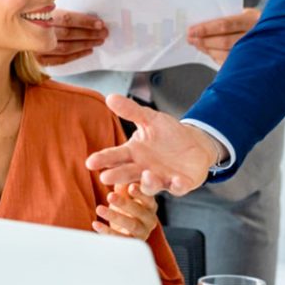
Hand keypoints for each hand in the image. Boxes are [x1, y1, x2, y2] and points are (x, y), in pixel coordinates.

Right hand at [36, 9, 107, 65]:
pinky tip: (88, 50)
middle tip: (104, 32)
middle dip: (89, 33)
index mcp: (40, 16)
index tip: (99, 23)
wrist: (17, 32)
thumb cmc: (36, 19)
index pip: (67, 19)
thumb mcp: (46, 9)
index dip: (85, 21)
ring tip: (99, 41)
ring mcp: (38, 48)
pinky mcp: (40, 59)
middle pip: (69, 34)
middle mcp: (38, 33)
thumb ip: (62, 13)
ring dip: (86, 44)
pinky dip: (77, 55)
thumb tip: (88, 18)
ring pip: (67, 47)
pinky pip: (62, 60)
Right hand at [86, 94, 218, 196]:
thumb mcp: (150, 119)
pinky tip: (176, 181)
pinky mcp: (180, 184)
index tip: (90, 162)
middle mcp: (144, 169)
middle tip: (105, 178)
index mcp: (134, 154)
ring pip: (151, 185)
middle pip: (128, 174)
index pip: (115, 156)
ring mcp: (161, 178)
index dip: (103, 159)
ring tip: (145, 174)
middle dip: (117, 176)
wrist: (194, 144)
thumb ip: (131, 111)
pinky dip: (177, 185)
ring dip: (148, 182)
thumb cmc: (167, 134)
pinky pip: (178, 187)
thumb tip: (110, 97)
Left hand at [93, 183, 157, 239]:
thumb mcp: (124, 195)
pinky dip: (107, 231)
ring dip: (114, 216)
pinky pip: (120, 239)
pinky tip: (96, 223)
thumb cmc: (126, 209)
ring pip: (131, 225)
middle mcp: (150, 219)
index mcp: (150, 204)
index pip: (149, 198)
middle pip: (140, 211)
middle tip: (111, 196)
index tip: (131, 187)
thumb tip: (116, 166)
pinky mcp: (131, 243)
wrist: (123, 232)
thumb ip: (123, 184)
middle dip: (125, 203)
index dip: (141, 193)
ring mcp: (142, 232)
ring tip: (99, 208)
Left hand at [186, 8, 260, 64]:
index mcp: (252, 19)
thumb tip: (204, 24)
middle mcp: (255, 35)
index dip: (206, 29)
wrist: (279, 33)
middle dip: (204, 41)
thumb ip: (230, 17)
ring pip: (226, 54)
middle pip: (224, 41)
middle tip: (191, 39)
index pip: (225, 24)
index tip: (192, 30)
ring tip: (198, 44)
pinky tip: (210, 52)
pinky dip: (217, 57)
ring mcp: (255, 50)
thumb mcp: (248, 13)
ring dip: (208, 50)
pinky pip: (230, 62)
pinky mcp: (252, 62)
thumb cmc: (258, 21)